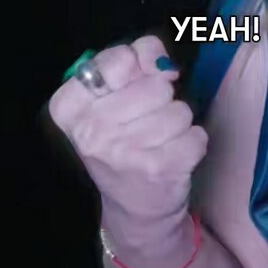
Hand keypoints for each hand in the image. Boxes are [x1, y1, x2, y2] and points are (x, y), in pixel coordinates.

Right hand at [47, 35, 208, 231]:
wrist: (133, 208)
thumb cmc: (122, 138)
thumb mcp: (110, 96)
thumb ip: (134, 60)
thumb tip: (164, 65)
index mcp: (71, 107)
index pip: (119, 58)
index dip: (135, 66)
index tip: (129, 85)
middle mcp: (91, 130)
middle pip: (157, 84)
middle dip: (160, 98)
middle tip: (146, 119)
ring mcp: (125, 153)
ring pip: (180, 109)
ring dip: (177, 121)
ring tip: (159, 139)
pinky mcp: (159, 170)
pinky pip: (196, 134)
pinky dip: (192, 142)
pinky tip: (172, 154)